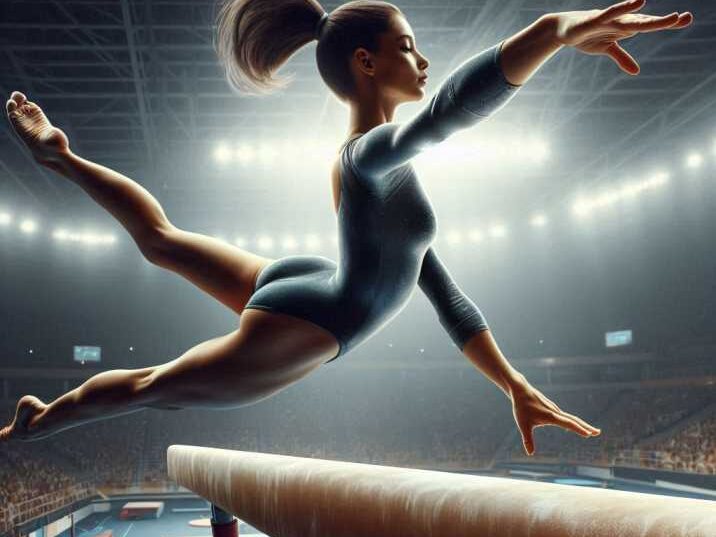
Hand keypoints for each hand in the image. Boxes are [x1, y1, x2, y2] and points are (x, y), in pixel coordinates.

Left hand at [509, 379, 600, 455]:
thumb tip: (530, 454)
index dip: (578, 429)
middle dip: (586, 427)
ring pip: (570, 417)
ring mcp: (554, 409)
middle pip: (574, 420)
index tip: (589, 434)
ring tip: (590, 431)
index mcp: (551, 416)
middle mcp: (555, 412)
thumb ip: (528, 439)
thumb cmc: (521, 407)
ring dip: (581, 424)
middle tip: (598, 432)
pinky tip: (572, 425)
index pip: (568, 423)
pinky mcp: (551, 408)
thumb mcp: (523, 424)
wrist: (520, 390)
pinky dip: (573, 421)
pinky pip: (565, 416)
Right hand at [551, 0, 692, 74]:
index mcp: (626, 27)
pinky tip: (639, 2)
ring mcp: (611, 19)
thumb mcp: (607, 49)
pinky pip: (613, 12)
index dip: (667, 22)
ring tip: (672, 18)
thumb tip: (636, 71)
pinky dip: (626, 7)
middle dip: (666, 21)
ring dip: (653, 20)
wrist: (563, 30)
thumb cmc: (587, 35)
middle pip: (648, 22)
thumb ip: (622, 58)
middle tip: (687, 18)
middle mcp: (622, 21)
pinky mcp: (597, 19)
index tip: (687, 19)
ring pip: (635, 19)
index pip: (650, 24)